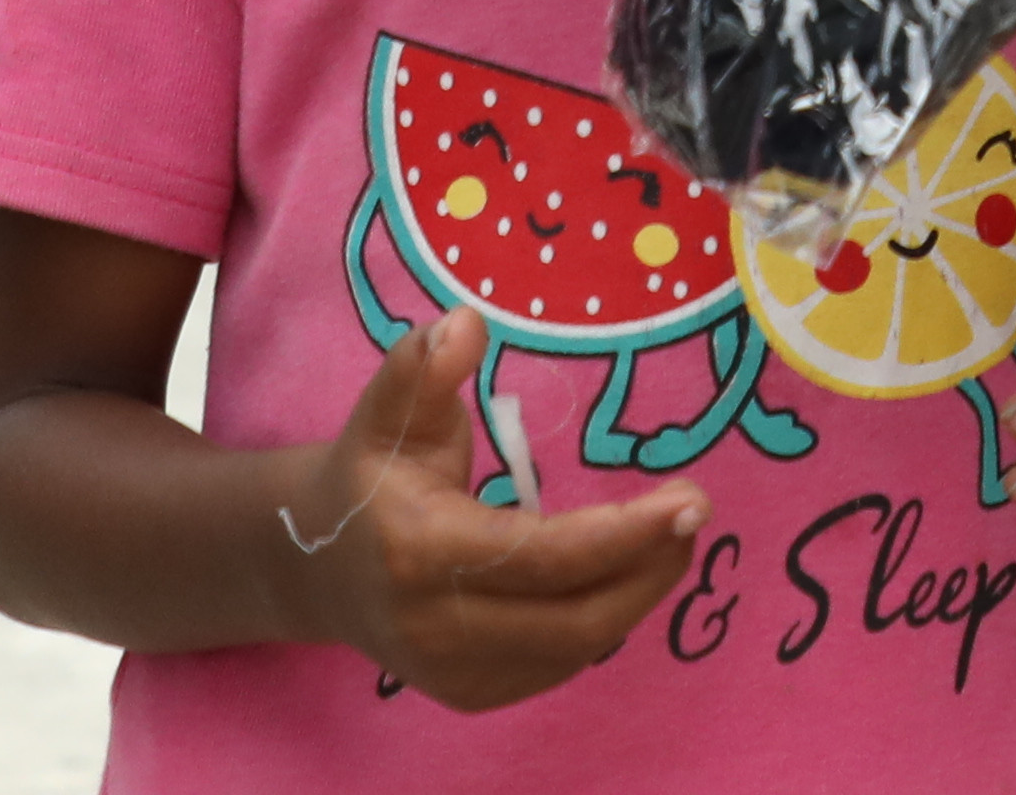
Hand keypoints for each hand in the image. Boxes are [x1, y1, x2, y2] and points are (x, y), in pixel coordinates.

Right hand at [284, 307, 699, 711]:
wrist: (320, 567)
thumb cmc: (372, 475)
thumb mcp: (388, 412)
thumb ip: (421, 366)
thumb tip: (465, 322)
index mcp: (420, 553)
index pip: (540, 557)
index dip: (623, 534)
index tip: (689, 499)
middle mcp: (434, 626)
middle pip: (573, 618)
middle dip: (649, 567)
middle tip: (695, 512)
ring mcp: (450, 671)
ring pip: (574, 648)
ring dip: (638, 593)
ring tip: (672, 536)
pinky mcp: (468, 692)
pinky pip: (558, 665)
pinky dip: (604, 620)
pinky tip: (623, 574)